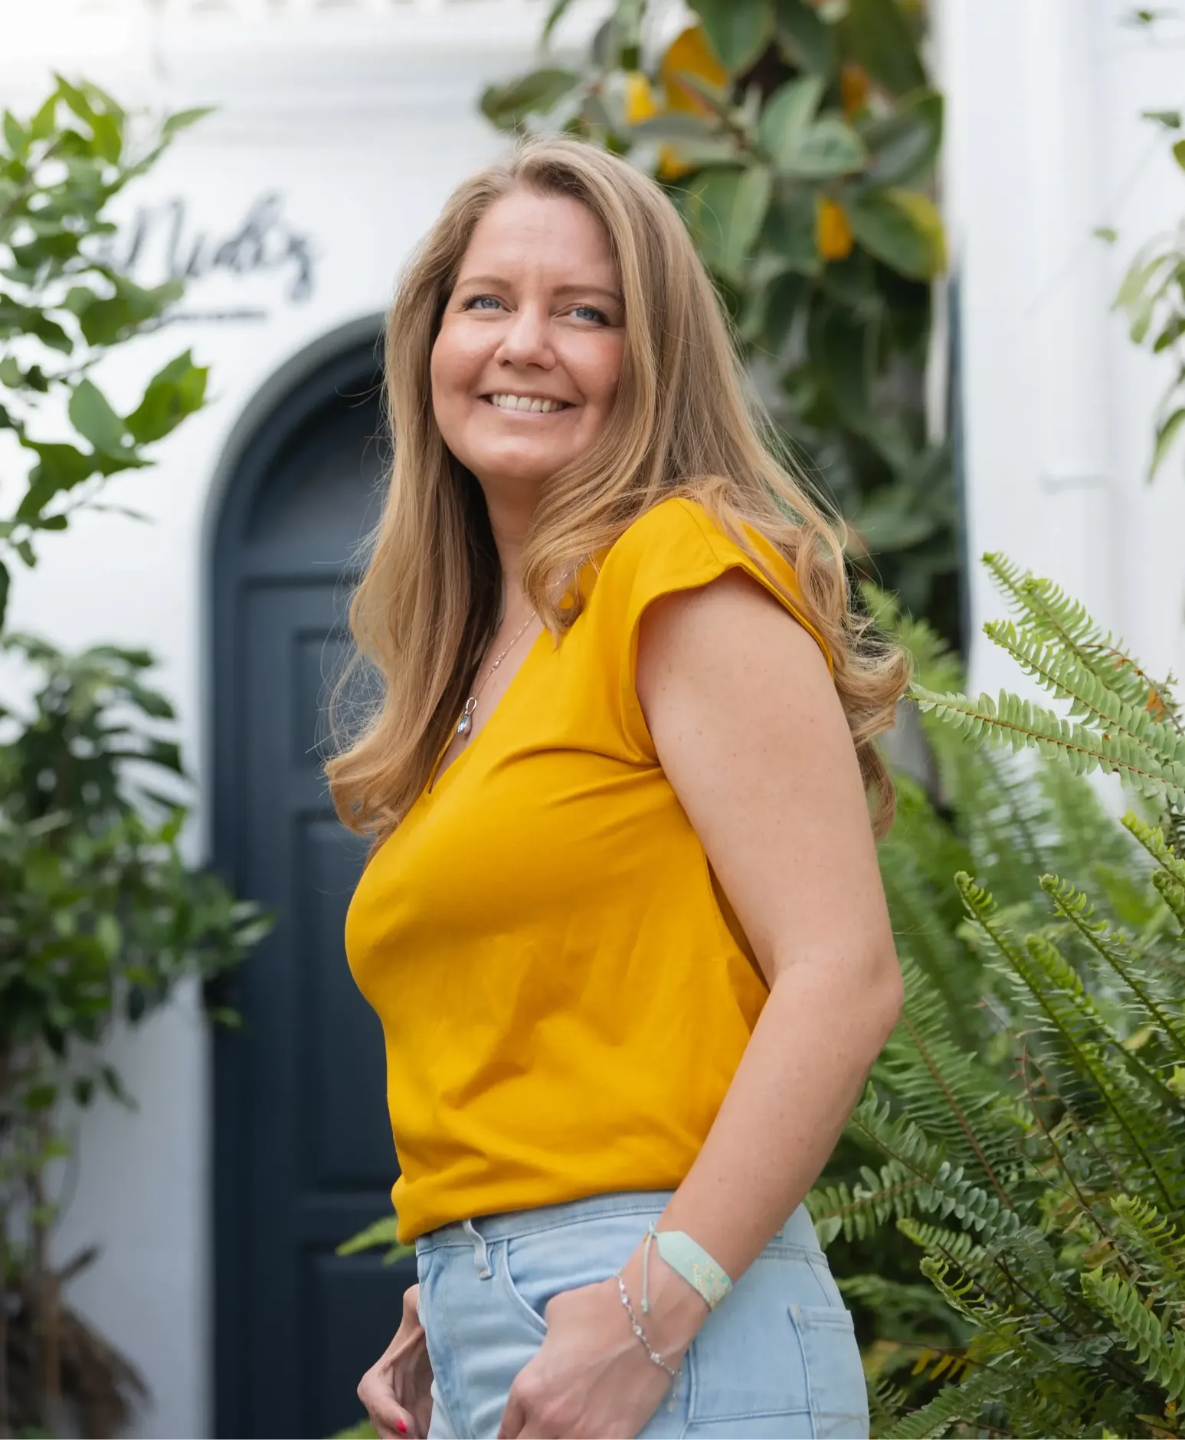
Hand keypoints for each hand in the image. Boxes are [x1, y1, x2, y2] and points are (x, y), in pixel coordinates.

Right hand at [358, 1282, 433, 1439]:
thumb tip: (416, 1299)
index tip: (407, 1425)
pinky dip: (427, 1438)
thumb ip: (416, 1300)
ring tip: (435, 1438)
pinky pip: (419, 1436)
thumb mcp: (423, 1305)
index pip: (373, 1394)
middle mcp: (390, 1397)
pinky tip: (447, 1434)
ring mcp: (406, 1414)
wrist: (456, 1339)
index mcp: (383, 1372)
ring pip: (398, 1436)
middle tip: (419, 1438)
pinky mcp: (423, 1424)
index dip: (385, 1411)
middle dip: (395, 1436)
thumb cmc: (433, 1319)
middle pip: (383, 1425)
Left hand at [496, 1256, 706, 1439]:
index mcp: (530, 1388)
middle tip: (536, 1432)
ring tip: (561, 1434)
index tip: (515, 1433)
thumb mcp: (555, 1316)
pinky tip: (588, 1437)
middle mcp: (549, 1419)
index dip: (510, 1430)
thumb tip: (551, 1356)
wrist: (649, 1320)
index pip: (508, 1426)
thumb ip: (545, 1348)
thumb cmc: (599, 1309)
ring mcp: (582, 1435)